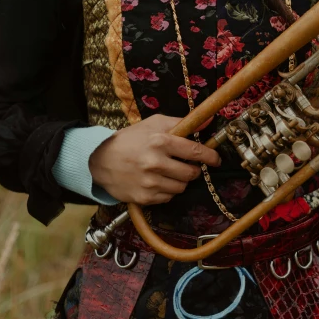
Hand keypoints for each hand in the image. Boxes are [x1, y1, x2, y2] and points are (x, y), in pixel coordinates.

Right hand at [88, 114, 219, 204]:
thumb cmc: (131, 138)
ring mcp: (150, 183)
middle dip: (193, 169)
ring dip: (180, 181)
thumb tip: (208, 119)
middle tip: (188, 165)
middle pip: (191, 173)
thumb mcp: (154, 123)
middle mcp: (155, 162)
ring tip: (170, 172)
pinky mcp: (144, 198)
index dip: (210, 156)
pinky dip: (167, 191)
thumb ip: (181, 122)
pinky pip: (168, 198)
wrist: (101, 160)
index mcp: (160, 141)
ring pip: (181, 187)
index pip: (195, 152)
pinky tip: (158, 181)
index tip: (216, 159)